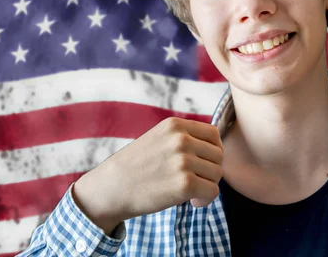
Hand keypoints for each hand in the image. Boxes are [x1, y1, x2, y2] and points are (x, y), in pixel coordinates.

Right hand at [73, 117, 223, 234]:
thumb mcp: (158, 138)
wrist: (109, 188)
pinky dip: (206, 199)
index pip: (213, 134)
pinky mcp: (184, 183)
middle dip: (210, 170)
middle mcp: (181, 139)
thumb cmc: (135, 167)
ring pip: (217, 173)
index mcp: (175, 125)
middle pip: (218, 155)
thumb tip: (217, 148)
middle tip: (194, 181)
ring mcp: (183, 160)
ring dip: (207, 185)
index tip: (203, 164)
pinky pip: (213, 191)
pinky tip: (191, 201)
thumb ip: (184, 138)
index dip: (213, 151)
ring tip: (190, 191)